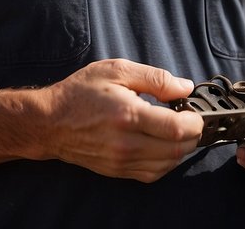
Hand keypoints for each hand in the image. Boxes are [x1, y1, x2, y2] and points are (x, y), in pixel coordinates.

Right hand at [38, 59, 203, 181]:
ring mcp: (122, 160)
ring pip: (168, 164)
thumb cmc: (81, 92)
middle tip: (189, 118)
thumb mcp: (117, 70)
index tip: (193, 111)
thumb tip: (185, 87)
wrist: (50, 122)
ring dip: (180, 149)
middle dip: (192, 135)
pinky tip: (162, 145)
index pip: (176, 128)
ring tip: (176, 130)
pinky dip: (166, 162)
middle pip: (177, 150)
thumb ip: (155, 78)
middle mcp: (126, 143)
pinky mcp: (118, 171)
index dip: (194, 121)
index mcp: (128, 115)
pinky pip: (153, 173)